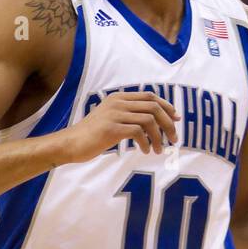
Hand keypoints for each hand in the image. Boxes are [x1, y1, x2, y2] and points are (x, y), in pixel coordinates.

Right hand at [63, 91, 179, 162]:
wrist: (71, 143)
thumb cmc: (92, 135)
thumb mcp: (111, 119)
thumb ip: (128, 115)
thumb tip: (152, 122)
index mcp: (119, 98)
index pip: (150, 97)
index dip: (166, 106)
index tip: (176, 119)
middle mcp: (118, 102)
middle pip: (154, 107)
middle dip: (168, 123)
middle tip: (174, 139)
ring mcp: (115, 114)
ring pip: (149, 120)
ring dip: (159, 137)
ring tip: (158, 149)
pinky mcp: (112, 128)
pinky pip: (138, 132)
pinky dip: (146, 143)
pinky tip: (145, 151)